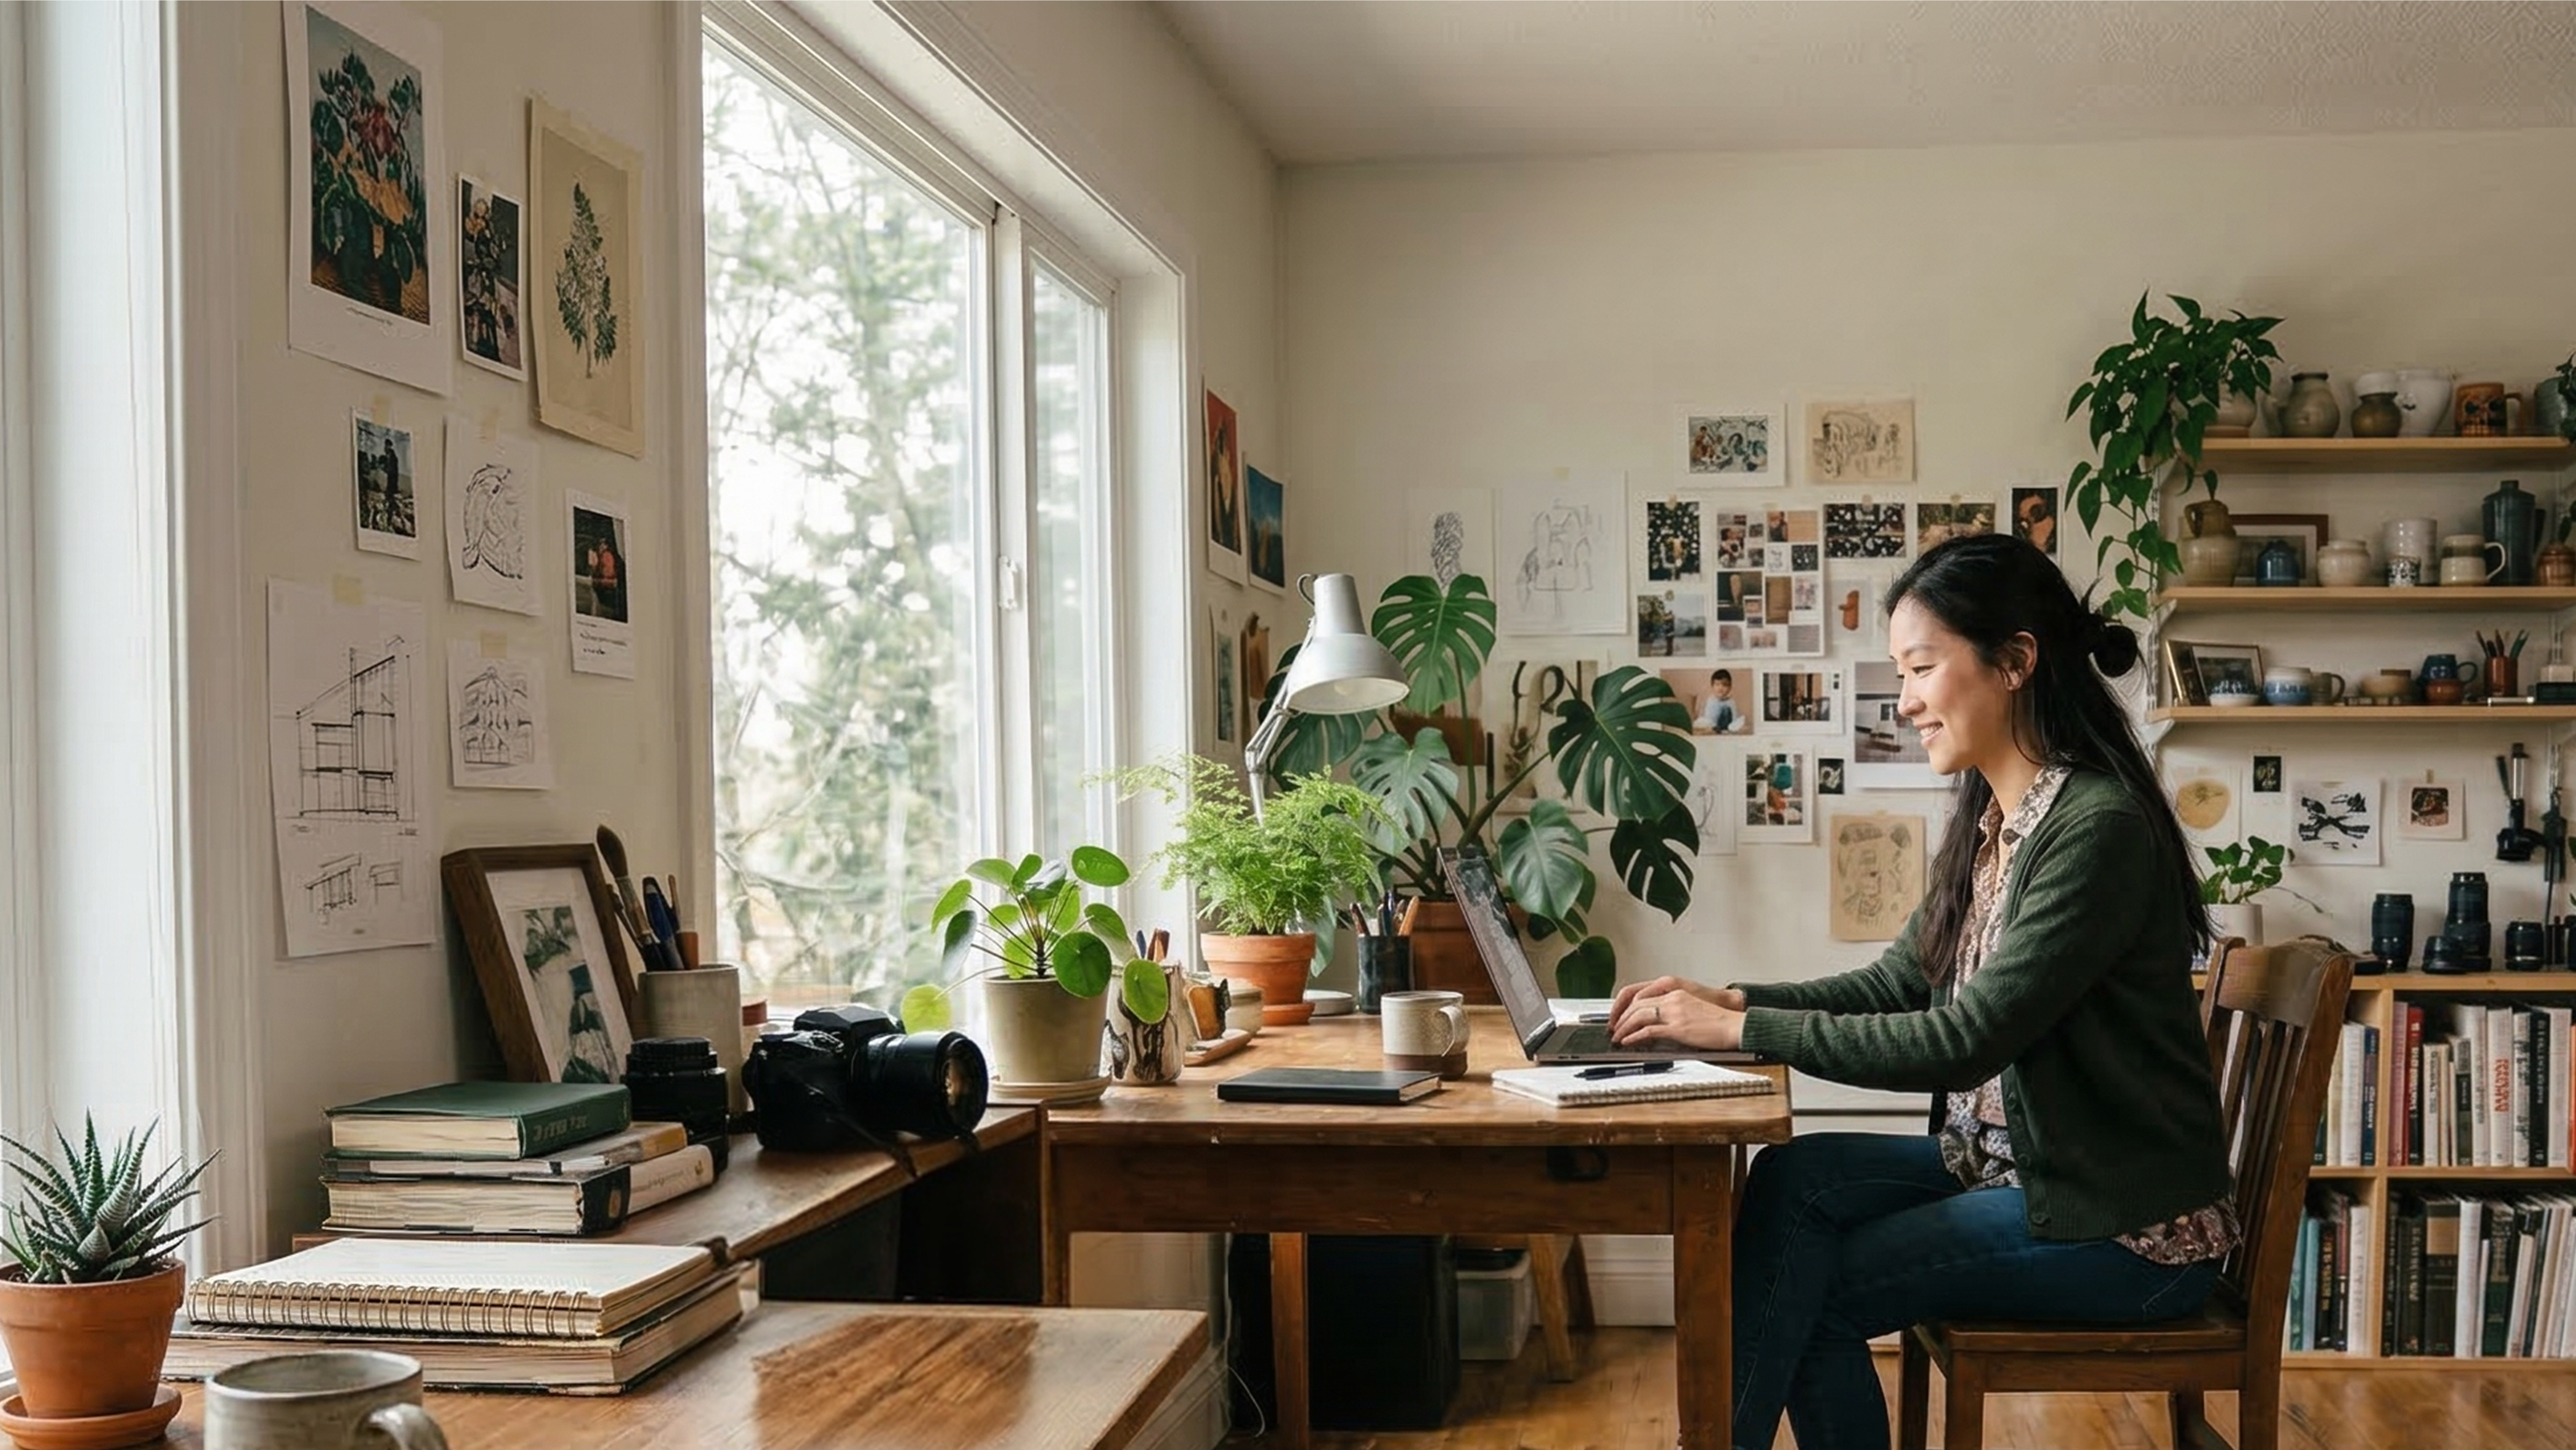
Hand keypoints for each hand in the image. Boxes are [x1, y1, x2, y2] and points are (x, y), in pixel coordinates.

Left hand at [1611, 985, 1745, 1051]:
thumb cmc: (1718, 1020)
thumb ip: (1673, 1010)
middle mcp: (1672, 998)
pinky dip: (1634, 1036)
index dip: (1625, 1007)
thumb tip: (1656, 1023)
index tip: (1619, 1017)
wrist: (1735, 1025)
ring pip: (1638, 1016)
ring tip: (1617, 1037)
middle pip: (1636, 1004)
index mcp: (1675, 991)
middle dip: (1620, 1017)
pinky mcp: (1678, 1028)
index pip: (1640, 995)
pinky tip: (1628, 1041)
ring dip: (1624, 1027)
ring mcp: (1675, 1012)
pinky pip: (1648, 1031)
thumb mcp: (1691, 1007)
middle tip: (1613, 1028)